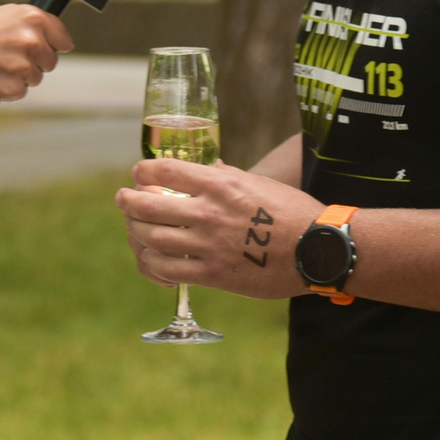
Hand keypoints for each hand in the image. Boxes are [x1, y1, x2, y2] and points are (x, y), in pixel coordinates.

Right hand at [0, 3, 71, 99]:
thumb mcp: (4, 15)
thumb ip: (33, 25)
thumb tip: (61, 40)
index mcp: (33, 18)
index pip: (63, 39)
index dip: (53, 45)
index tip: (44, 48)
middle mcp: (32, 41)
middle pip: (51, 61)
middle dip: (35, 61)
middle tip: (8, 56)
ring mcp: (24, 66)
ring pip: (36, 77)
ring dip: (20, 75)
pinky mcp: (13, 88)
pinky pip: (21, 91)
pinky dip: (8, 88)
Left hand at [117, 160, 321, 299]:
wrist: (317, 250)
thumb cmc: (294, 212)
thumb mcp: (259, 183)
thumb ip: (228, 175)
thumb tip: (210, 165)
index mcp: (220, 184)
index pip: (164, 171)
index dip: (143, 171)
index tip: (139, 174)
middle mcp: (208, 212)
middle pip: (147, 204)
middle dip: (127, 200)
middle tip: (123, 199)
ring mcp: (208, 245)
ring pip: (150, 237)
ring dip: (134, 231)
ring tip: (132, 228)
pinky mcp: (212, 274)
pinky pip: (166, 269)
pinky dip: (150, 262)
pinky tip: (149, 257)